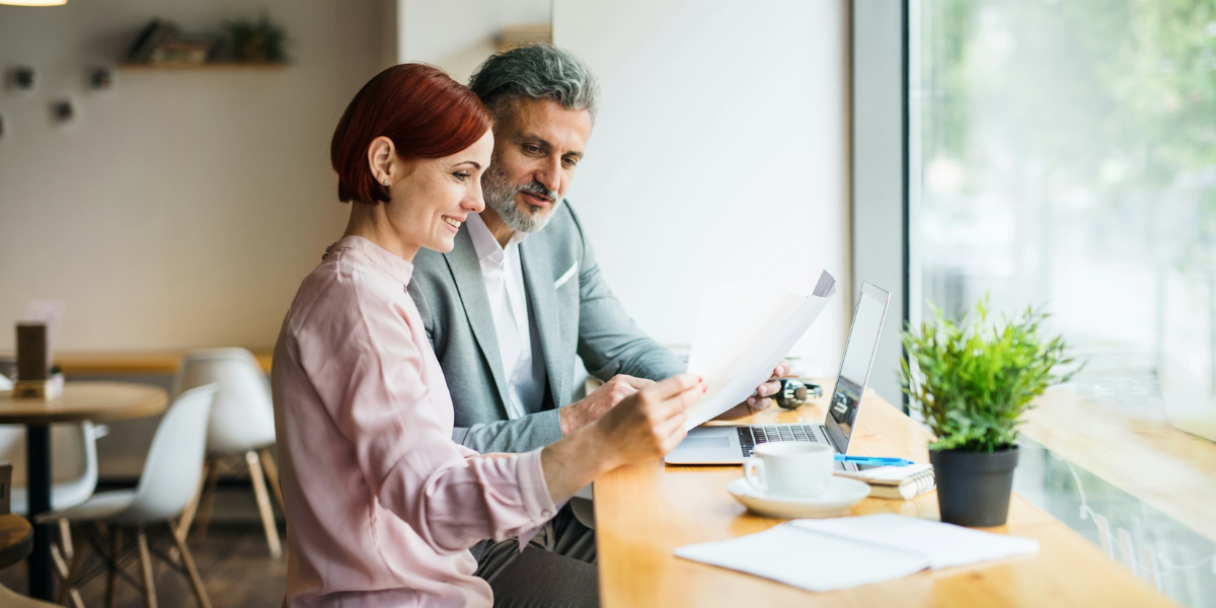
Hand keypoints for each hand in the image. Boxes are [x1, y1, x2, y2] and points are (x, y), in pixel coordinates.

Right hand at [540, 373, 702, 502]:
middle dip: (696, 392)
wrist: (602, 444)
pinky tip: (673, 421)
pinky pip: (681, 432)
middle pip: (685, 399)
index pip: (677, 384)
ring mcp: (658, 433)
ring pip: (684, 416)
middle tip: (701, 388)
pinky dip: (680, 425)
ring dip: (685, 409)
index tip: (698, 378)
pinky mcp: (661, 447)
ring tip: (680, 406)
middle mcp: (652, 415)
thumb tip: (677, 385)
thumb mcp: (627, 392)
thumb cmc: (614, 417)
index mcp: (644, 397)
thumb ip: (652, 387)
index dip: (691, 379)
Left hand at [713, 360, 790, 420]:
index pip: (775, 358)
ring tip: (760, 389)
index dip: (781, 362)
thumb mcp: (722, 366)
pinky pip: (765, 403)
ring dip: (769, 388)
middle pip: (781, 372)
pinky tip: (750, 400)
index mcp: (756, 363)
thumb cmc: (716, 379)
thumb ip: (729, 359)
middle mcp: (762, 376)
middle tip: (776, 373)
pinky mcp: (757, 404)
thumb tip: (726, 353)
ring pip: (775, 387)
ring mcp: (761, 391)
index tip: (777, 367)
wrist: (710, 400)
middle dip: (782, 371)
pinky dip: (760, 402)